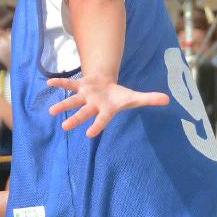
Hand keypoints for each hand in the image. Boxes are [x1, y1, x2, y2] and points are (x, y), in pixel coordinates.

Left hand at [47, 75, 167, 138]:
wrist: (108, 87)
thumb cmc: (119, 96)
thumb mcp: (135, 97)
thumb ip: (149, 99)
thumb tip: (167, 100)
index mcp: (106, 110)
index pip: (101, 120)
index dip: (96, 126)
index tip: (90, 134)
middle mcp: (93, 105)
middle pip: (84, 113)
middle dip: (75, 120)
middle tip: (65, 127)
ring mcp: (85, 97)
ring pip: (73, 101)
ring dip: (62, 106)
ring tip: (51, 112)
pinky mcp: (80, 86)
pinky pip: (68, 84)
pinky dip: (59, 83)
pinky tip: (49, 82)